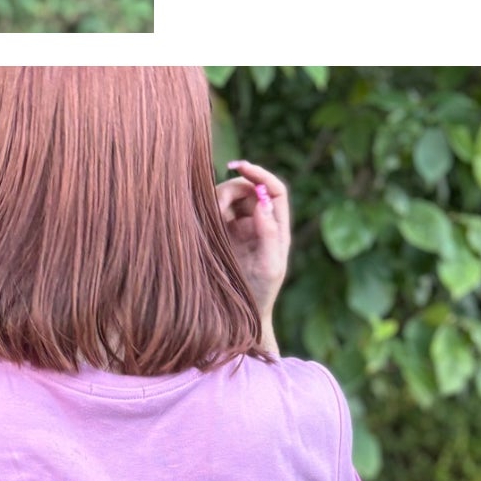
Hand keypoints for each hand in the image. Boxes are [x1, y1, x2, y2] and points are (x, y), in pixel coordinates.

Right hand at [216, 160, 290, 318]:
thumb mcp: (270, 266)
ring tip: (211, 221)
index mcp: (277, 227)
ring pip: (229, 196)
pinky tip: (203, 223)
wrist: (239, 314)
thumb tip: (263, 203)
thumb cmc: (260, 293)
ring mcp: (238, 226)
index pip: (274, 190)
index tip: (242, 166)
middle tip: (218, 210)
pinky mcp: (220, 233)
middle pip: (248, 188)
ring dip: (218, 200)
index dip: (260, 174)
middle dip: (232, 189)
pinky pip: (213, 210)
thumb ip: (269, 234)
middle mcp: (259, 222)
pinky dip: (207, 209)